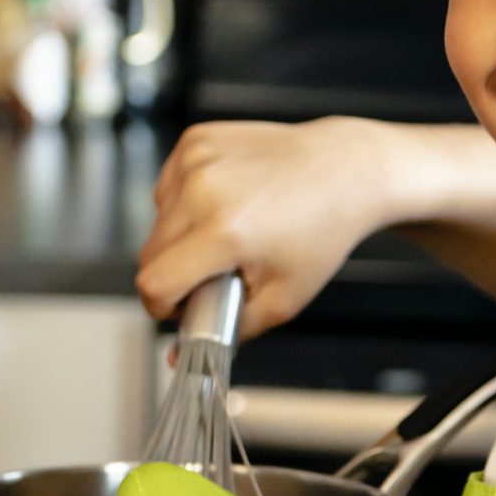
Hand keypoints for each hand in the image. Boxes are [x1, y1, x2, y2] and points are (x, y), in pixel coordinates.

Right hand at [138, 118, 393, 338]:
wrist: (345, 170)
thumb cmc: (321, 233)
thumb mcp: (283, 299)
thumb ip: (227, 332)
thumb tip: (180, 356)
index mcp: (225, 232)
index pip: (153, 283)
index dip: (163, 306)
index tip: (183, 308)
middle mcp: (204, 189)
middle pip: (150, 253)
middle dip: (174, 274)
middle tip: (215, 275)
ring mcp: (197, 158)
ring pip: (156, 220)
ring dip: (179, 237)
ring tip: (228, 234)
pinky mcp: (196, 138)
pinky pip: (168, 187)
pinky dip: (185, 202)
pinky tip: (224, 204)